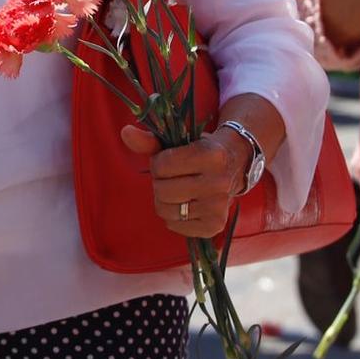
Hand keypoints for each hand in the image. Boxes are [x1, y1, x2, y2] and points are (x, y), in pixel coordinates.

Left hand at [120, 125, 243, 239]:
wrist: (233, 165)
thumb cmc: (198, 150)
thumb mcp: (178, 141)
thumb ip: (150, 139)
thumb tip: (125, 132)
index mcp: (211, 156)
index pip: (162, 165)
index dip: (158, 163)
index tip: (168, 160)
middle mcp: (219, 182)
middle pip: (163, 191)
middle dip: (159, 182)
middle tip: (171, 177)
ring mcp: (219, 206)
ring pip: (166, 210)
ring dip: (164, 200)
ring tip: (176, 189)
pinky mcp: (215, 225)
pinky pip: (175, 226)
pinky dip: (173, 216)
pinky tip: (185, 203)